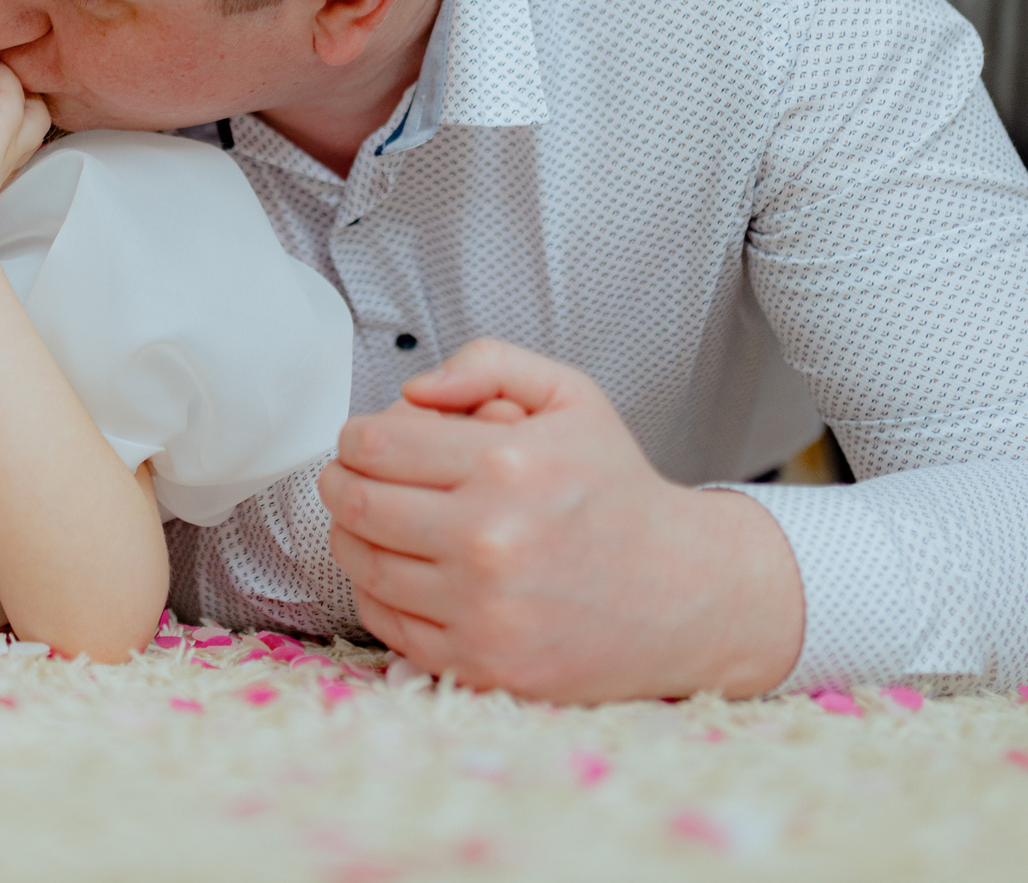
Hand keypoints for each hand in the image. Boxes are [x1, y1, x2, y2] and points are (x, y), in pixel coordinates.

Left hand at [318, 338, 804, 702]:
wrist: (686, 593)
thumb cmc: (616, 489)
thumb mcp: (571, 397)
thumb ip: (487, 363)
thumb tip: (408, 390)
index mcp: (508, 464)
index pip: (374, 445)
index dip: (355, 439)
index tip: (364, 442)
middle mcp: (491, 540)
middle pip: (357, 505)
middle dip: (340, 484)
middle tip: (350, 479)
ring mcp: (485, 610)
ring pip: (363, 566)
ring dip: (352, 537)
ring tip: (376, 522)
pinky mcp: (483, 664)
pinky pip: (386, 623)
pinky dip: (377, 592)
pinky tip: (401, 571)